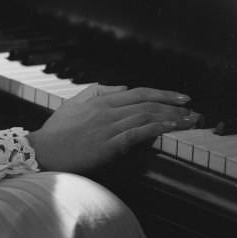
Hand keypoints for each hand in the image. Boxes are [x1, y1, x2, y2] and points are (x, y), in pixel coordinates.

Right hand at [27, 84, 200, 173]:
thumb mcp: (74, 104)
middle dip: (174, 106)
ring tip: (189, 121)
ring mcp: (108, 127)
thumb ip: (97, 92)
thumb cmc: (56, 131)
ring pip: (146, 116)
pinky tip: (171, 129)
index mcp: (100, 100)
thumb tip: (122, 87)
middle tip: (194, 110)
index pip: (138, 92)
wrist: (42, 150)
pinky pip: (137, 133)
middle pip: (147, 103)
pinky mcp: (108, 144)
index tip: (181, 98)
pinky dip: (157, 129)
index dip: (162, 94)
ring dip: (171, 118)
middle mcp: (107, 110)